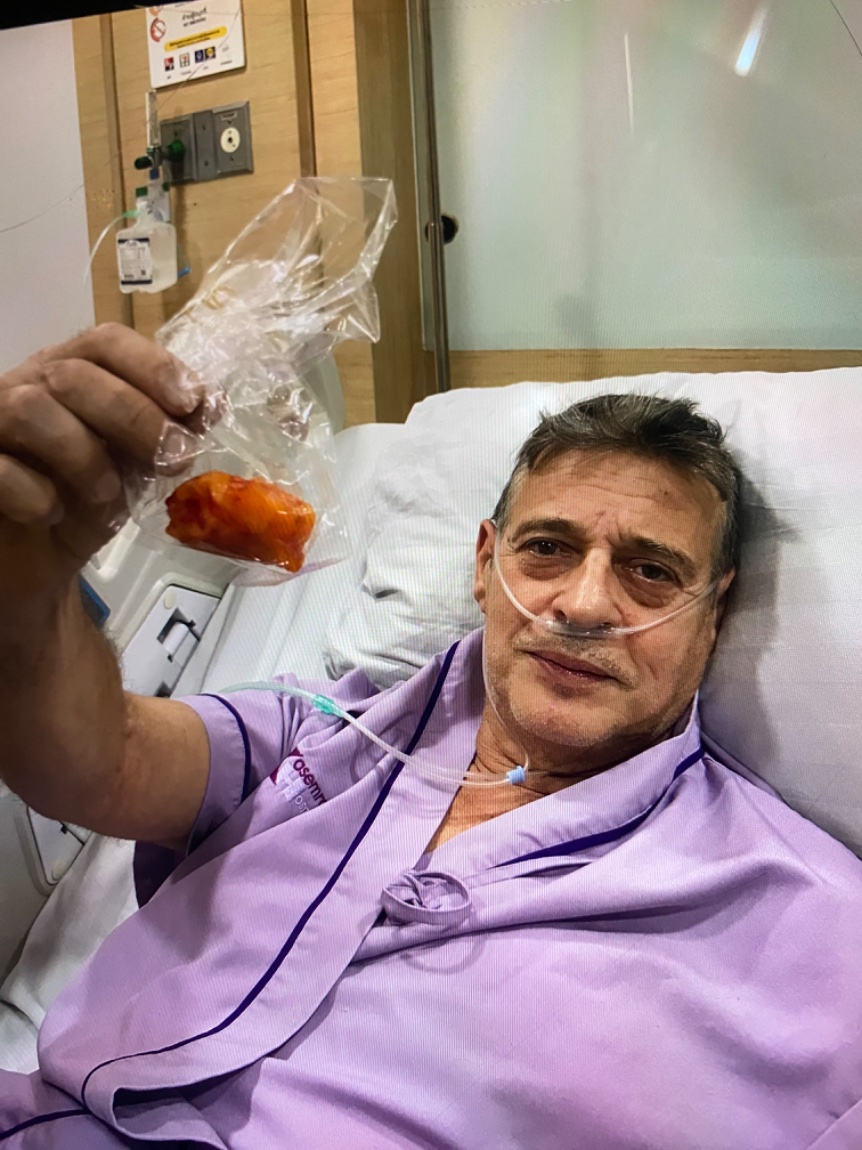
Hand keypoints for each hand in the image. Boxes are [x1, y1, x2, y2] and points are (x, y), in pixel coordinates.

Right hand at [0, 323, 202, 601]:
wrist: (33, 558)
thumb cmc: (82, 503)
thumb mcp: (133, 467)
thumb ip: (164, 434)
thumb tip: (210, 407)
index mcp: (69, 372)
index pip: (105, 341)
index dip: (153, 366)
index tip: (193, 403)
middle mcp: (25, 385)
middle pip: (75, 374)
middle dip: (135, 416)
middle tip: (175, 458)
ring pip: (31, 409)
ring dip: (84, 456)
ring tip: (107, 496)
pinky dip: (35, 494)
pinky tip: (53, 515)